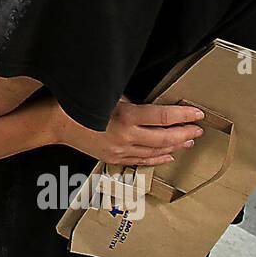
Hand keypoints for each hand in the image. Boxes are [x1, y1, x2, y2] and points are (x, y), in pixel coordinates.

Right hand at [61, 99, 202, 166]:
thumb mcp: (109, 96)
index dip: (183, 115)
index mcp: (126, 116)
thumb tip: (152, 106)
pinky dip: (157, 159)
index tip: (197, 113)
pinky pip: (141, 160)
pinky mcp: (114, 158)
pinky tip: (168, 155)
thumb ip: (132, 102)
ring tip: (188, 141)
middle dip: (184, 133)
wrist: (57, 124)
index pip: (163, 116)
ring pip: (155, 151)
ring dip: (175, 146)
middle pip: (164, 137)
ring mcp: (120, 150)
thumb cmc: (80, 105)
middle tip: (198, 129)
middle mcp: (126, 136)